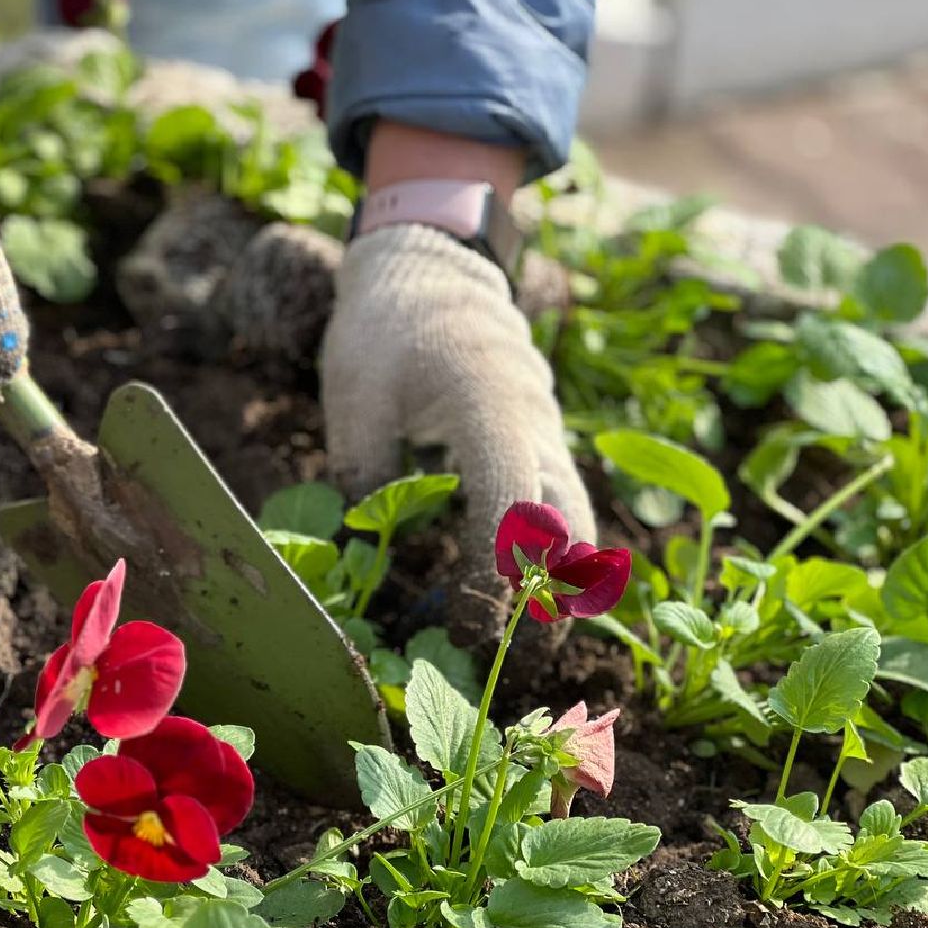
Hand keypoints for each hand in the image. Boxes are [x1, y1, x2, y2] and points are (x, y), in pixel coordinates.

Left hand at [321, 224, 595, 643]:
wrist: (432, 266)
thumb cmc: (385, 328)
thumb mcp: (353, 394)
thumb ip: (364, 470)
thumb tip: (369, 553)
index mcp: (487, 401)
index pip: (507, 498)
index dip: (497, 569)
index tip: (473, 626)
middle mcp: (533, 420)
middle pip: (569, 520)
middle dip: (553, 596)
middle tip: (519, 661)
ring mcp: (545, 429)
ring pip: (575, 517)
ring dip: (557, 583)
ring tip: (523, 646)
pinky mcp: (539, 439)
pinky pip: (558, 504)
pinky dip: (547, 554)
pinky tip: (515, 597)